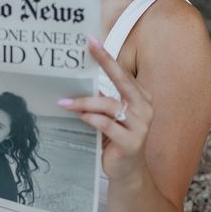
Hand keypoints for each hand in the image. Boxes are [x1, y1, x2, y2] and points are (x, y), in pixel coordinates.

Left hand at [58, 36, 152, 183]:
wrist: (127, 171)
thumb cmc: (116, 137)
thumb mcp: (110, 114)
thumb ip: (102, 97)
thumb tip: (78, 78)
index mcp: (140, 97)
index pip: (122, 73)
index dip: (106, 57)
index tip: (92, 40)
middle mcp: (144, 107)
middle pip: (122, 80)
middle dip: (105, 62)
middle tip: (88, 48)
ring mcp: (141, 125)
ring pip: (109, 105)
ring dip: (85, 102)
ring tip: (66, 102)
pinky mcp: (132, 142)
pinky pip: (107, 125)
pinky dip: (92, 119)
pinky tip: (82, 117)